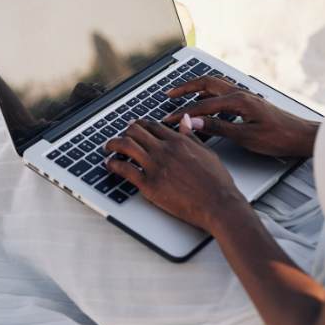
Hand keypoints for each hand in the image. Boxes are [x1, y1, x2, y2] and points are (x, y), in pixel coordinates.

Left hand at [104, 119, 254, 231]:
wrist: (217, 203)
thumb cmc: (216, 182)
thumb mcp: (206, 152)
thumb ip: (192, 136)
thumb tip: (185, 121)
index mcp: (178, 141)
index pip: (152, 126)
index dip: (140, 124)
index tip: (134, 126)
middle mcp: (164, 150)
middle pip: (135, 132)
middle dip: (125, 132)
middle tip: (120, 135)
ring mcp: (155, 166)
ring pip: (125, 146)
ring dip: (113, 144)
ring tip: (108, 147)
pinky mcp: (148, 184)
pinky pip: (124, 169)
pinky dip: (112, 164)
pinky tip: (108, 163)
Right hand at [164, 76, 318, 157]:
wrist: (302, 136)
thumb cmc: (279, 137)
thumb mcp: (246, 137)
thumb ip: (219, 128)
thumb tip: (196, 122)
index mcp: (238, 101)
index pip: (202, 106)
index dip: (183, 113)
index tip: (168, 119)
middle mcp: (240, 94)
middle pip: (206, 83)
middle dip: (185, 87)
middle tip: (168, 93)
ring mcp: (245, 96)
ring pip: (215, 85)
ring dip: (196, 87)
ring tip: (181, 93)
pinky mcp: (248, 101)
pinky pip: (223, 91)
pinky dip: (208, 93)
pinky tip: (205, 100)